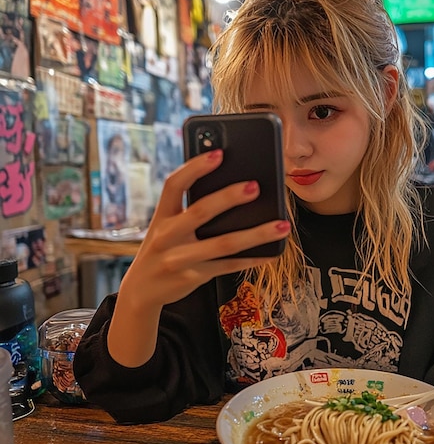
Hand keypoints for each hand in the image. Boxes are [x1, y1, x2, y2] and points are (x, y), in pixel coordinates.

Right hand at [108, 149, 289, 366]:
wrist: (141, 290)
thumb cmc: (163, 248)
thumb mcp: (165, 226)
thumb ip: (187, 208)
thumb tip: (234, 186)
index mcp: (161, 215)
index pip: (174, 185)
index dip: (195, 168)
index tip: (219, 154)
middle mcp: (167, 236)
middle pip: (200, 212)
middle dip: (228, 197)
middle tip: (255, 186)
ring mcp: (180, 259)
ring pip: (223, 244)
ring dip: (256, 234)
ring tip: (282, 225)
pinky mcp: (194, 277)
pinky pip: (229, 267)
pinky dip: (253, 259)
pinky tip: (272, 252)